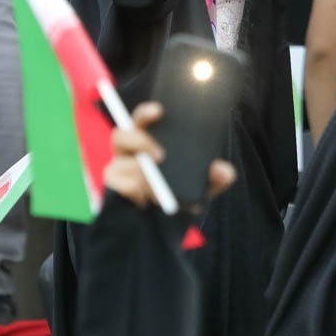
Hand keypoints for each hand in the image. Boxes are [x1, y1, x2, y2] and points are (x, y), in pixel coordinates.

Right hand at [104, 102, 235, 207]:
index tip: (160, 110)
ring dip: (141, 174)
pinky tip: (145, 201)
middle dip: (140, 142)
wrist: (161, 224)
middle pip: (121, 135)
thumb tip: (222, 170)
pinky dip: (136, 193)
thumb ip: (216, 177)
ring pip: (121, 163)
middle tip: (161, 156)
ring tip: (158, 189)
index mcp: (147, 138)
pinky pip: (121, 185)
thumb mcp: (201, 185)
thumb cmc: (179, 192)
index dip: (147, 112)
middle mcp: (127, 150)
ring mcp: (117, 167)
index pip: (142, 118)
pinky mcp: (113, 187)